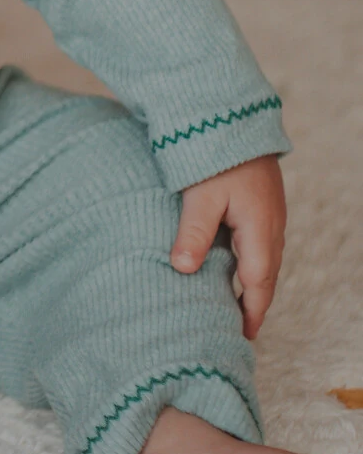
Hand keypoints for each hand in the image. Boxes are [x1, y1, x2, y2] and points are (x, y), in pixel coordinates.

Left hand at [170, 154, 285, 339]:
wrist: (231, 117)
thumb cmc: (215, 155)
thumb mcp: (200, 196)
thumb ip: (193, 233)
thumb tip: (182, 270)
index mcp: (259, 229)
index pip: (258, 283)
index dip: (252, 312)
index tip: (244, 336)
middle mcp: (271, 225)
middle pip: (266, 275)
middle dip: (255, 302)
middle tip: (240, 328)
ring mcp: (270, 212)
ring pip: (264, 258)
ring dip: (253, 282)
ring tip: (235, 303)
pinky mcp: (262, 202)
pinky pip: (260, 241)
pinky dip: (250, 261)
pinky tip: (233, 264)